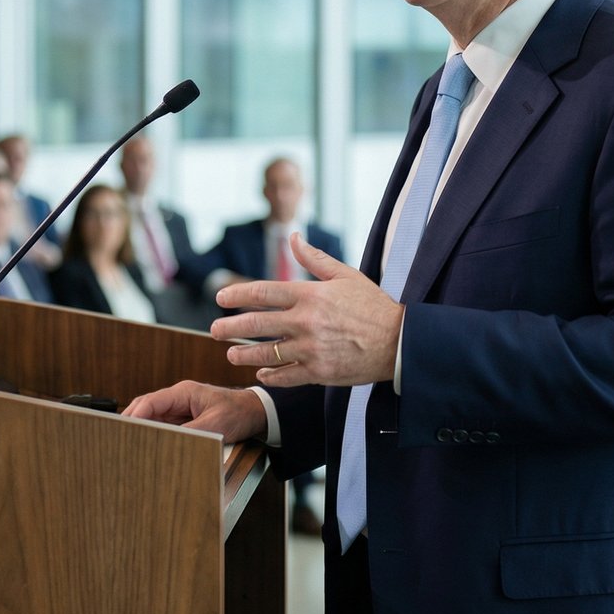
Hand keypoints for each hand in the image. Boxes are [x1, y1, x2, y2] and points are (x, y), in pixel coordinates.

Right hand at [123, 381, 266, 442]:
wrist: (255, 412)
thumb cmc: (238, 412)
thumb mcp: (216, 425)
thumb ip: (192, 433)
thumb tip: (171, 443)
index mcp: (183, 392)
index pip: (151, 401)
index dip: (135, 416)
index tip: (126, 430)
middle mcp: (177, 398)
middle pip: (146, 408)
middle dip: (132, 422)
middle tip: (120, 438)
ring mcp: (179, 409)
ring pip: (152, 417)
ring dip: (142, 429)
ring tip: (130, 444)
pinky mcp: (183, 419)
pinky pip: (163, 426)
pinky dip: (154, 434)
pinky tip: (148, 445)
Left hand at [213, 233, 402, 387]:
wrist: (399, 342)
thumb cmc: (372, 305)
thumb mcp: (345, 275)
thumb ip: (314, 259)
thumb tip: (293, 237)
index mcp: (310, 295)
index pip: (263, 292)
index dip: (237, 295)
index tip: (220, 298)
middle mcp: (306, 321)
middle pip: (257, 323)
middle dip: (230, 327)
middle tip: (214, 330)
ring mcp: (311, 349)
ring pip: (266, 353)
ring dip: (244, 354)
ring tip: (231, 354)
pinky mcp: (319, 373)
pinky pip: (285, 376)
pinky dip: (270, 376)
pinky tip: (261, 374)